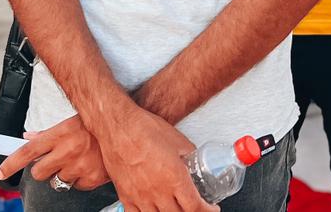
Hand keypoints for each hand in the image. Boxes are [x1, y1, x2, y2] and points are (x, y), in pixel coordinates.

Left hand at [0, 116, 109, 190]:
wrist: (127, 129)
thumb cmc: (96, 124)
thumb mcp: (71, 122)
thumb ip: (48, 133)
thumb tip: (28, 137)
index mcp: (61, 133)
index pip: (27, 151)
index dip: (10, 164)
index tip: (0, 173)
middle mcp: (68, 150)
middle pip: (39, 172)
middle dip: (43, 170)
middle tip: (53, 162)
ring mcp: (80, 166)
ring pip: (57, 181)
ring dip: (63, 174)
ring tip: (78, 161)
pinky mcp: (92, 178)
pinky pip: (76, 186)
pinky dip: (80, 179)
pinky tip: (90, 166)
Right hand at [96, 107, 213, 211]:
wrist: (119, 127)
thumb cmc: (146, 129)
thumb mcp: (178, 140)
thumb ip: (188, 154)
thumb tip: (193, 158)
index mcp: (175, 178)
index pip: (195, 206)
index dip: (207, 210)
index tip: (211, 208)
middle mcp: (158, 192)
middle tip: (196, 207)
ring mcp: (140, 196)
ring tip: (176, 209)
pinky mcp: (125, 195)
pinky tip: (153, 211)